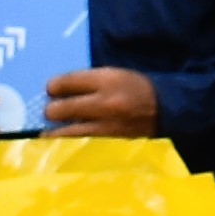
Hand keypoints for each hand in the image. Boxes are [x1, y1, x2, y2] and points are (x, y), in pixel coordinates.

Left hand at [38, 67, 165, 138]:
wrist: (166, 108)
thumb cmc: (136, 87)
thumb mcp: (115, 74)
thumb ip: (88, 80)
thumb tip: (58, 89)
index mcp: (106, 79)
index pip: (66, 82)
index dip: (53, 87)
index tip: (51, 89)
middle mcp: (103, 102)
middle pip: (60, 108)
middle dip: (50, 109)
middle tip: (51, 110)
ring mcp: (105, 124)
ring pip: (65, 131)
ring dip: (53, 129)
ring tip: (48, 129)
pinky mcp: (108, 140)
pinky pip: (78, 141)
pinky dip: (66, 139)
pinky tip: (59, 139)